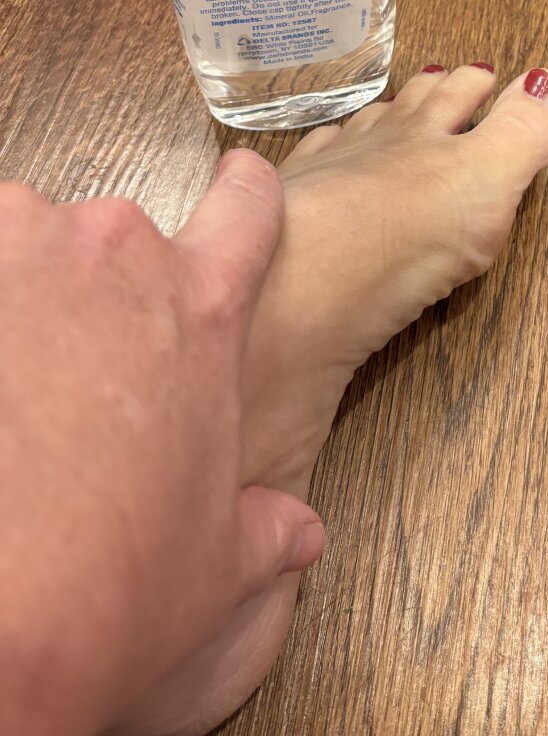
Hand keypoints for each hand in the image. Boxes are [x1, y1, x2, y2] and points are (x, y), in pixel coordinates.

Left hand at [0, 151, 324, 735]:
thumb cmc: (101, 588)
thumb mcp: (213, 566)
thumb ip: (264, 526)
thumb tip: (294, 532)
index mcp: (201, 309)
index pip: (247, 209)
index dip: (245, 196)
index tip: (234, 186)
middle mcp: (118, 257)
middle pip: (120, 239)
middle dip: (99, 294)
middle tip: (73, 379)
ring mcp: (22, 251)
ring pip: (28, 245)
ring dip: (19, 296)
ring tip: (9, 389)